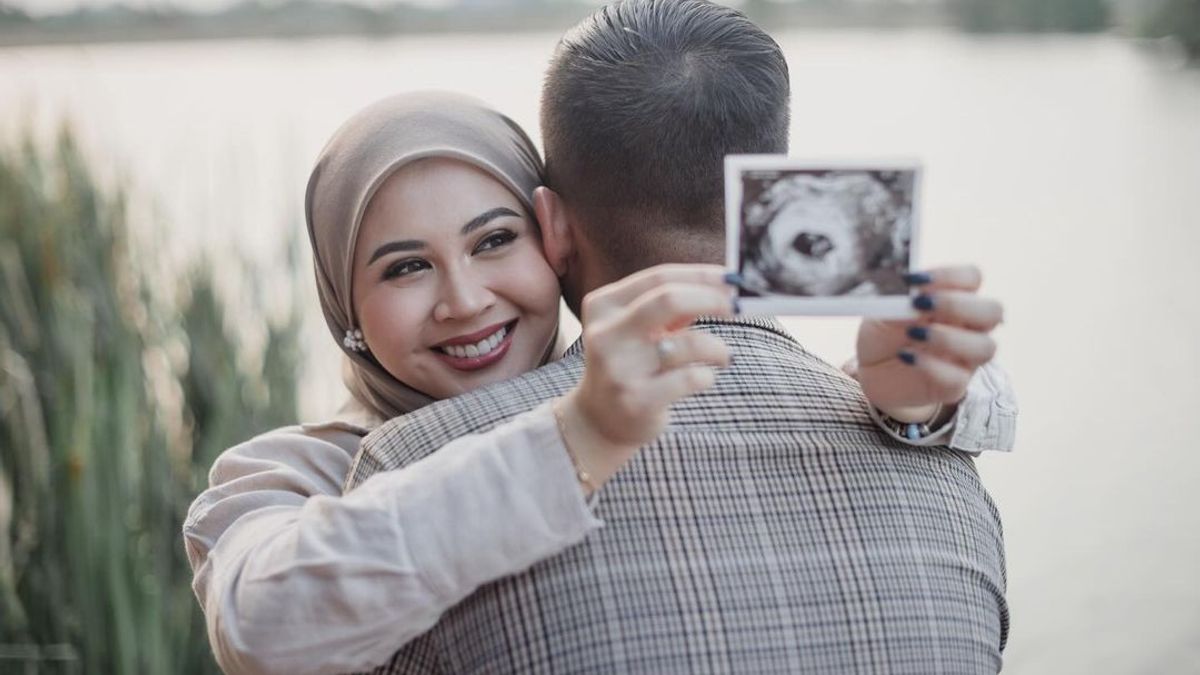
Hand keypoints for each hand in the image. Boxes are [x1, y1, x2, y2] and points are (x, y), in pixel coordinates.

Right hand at [555, 264, 734, 491]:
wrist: (599, 419)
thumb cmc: (630, 363)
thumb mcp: (639, 328)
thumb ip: (672, 306)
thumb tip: (722, 284)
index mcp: (603, 305)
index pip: (659, 277)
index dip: (701, 275)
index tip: (732, 280)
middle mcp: (606, 334)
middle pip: (668, 299)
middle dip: (711, 299)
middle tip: (736, 308)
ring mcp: (619, 369)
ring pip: (688, 344)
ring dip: (717, 347)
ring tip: (722, 355)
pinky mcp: (636, 400)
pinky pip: (690, 379)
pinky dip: (707, 376)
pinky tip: (703, 379)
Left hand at [853, 266, 1002, 422]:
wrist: (871, 373)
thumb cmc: (885, 335)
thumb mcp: (883, 313)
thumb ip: (898, 303)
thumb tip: (910, 296)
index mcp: (954, 299)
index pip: (972, 278)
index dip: (950, 275)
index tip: (915, 280)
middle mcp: (968, 327)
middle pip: (993, 310)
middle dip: (957, 305)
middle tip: (921, 304)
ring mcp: (965, 358)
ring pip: (985, 347)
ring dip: (948, 338)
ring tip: (913, 334)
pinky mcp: (953, 386)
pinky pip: (957, 378)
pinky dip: (932, 366)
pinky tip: (906, 357)